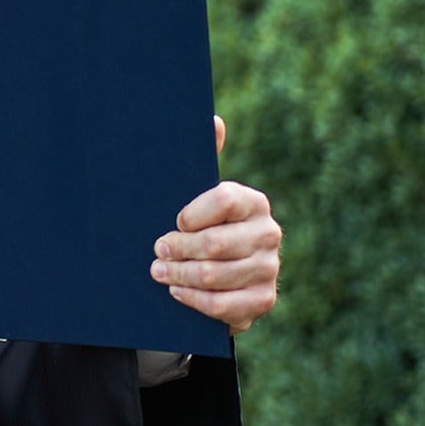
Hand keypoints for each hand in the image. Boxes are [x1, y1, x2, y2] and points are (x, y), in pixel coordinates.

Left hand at [150, 116, 280, 333]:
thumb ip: (203, 158)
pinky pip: (223, 305)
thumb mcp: (195, 194)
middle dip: (177, 249)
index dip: (192, 213)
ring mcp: (268, 269)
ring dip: (179, 275)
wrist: (217, 275)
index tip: (173, 221)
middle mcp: (268, 233)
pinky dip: (194, 299)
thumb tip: (214, 120)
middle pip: (215, 243)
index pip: (223, 199)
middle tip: (156, 251)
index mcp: (253, 202)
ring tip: (158, 272)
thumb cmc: (199, 226)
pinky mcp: (262, 300)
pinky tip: (177, 292)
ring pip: (215, 275)